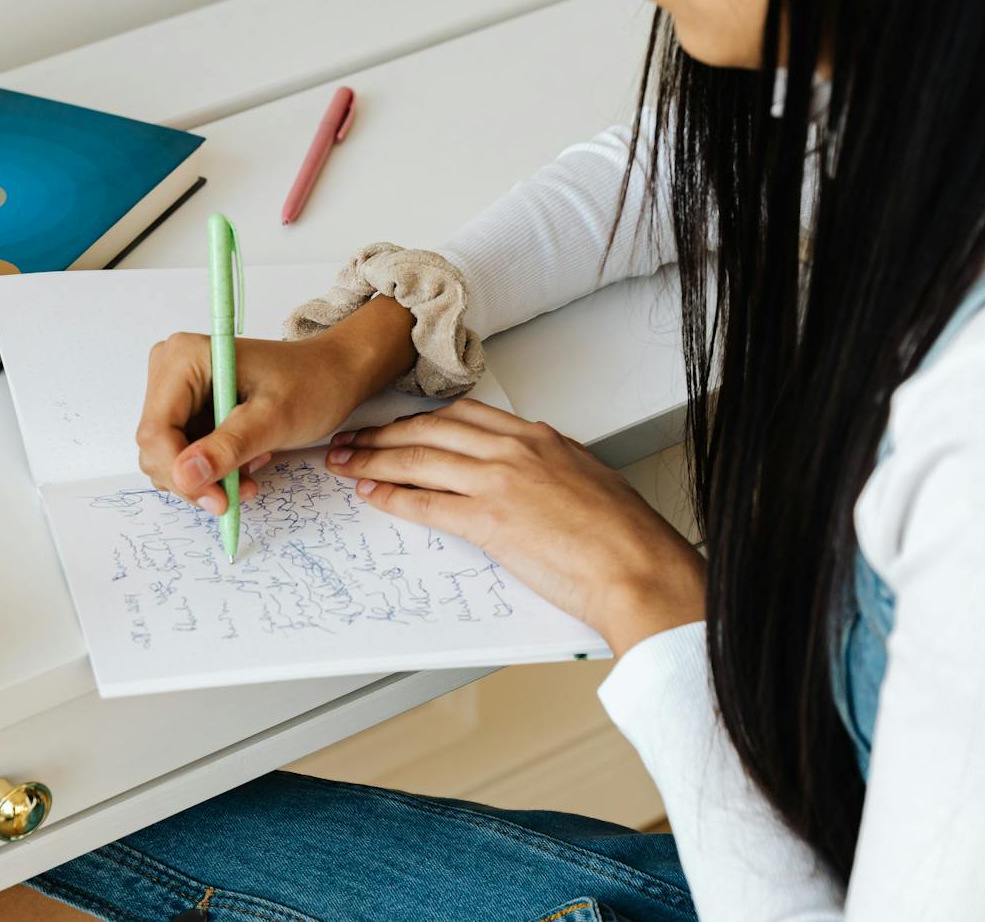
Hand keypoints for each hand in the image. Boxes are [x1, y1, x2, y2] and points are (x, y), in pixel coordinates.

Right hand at [136, 331, 374, 514]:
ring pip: (168, 456)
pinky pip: (183, 452)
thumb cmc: (312, 384)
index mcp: (184, 358)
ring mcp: (176, 389)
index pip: (156, 431)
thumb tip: (184, 476)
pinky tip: (245, 461)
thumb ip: (227, 447)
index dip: (181, 472)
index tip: (218, 501)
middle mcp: (170, 368)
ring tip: (251, 471)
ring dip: (206, 477)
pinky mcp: (187, 407)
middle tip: (241, 490)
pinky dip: (211, 468)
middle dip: (196, 478)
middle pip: (157, 447)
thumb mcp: (273, 419)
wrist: (333, 374)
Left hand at [324, 398, 705, 655]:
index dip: (420, 419)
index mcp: (540, 437)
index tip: (396, 425)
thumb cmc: (626, 537)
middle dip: (383, 434)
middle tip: (352, 438)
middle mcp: (515, 450)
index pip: (463, 415)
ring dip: (373, 460)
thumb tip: (531, 474)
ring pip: (418, 459)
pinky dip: (391, 496)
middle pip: (430, 430)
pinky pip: (424, 502)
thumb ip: (552, 467)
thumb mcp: (589, 479)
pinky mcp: (488, 520)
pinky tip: (371, 494)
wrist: (639, 568)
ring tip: (345, 462)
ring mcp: (499, 482)